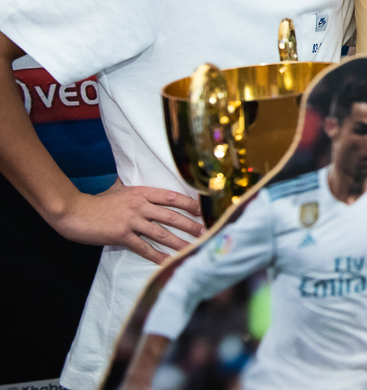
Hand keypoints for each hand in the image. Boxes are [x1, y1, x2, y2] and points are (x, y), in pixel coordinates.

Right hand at [55, 179, 203, 264]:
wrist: (75, 212)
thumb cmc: (97, 202)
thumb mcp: (119, 190)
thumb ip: (136, 192)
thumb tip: (150, 193)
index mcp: (140, 193)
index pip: (170, 197)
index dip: (188, 203)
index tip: (202, 209)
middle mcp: (139, 206)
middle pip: (171, 216)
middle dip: (190, 225)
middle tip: (205, 231)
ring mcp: (131, 221)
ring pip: (161, 233)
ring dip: (179, 242)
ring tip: (193, 248)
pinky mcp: (122, 236)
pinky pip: (144, 248)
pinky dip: (157, 256)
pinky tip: (168, 262)